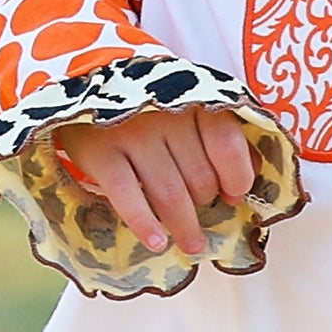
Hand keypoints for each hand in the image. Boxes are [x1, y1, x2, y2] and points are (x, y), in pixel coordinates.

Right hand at [55, 104, 256, 256]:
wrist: (85, 85)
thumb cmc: (149, 109)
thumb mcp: (187, 111)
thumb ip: (220, 140)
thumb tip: (246, 184)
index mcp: (193, 101)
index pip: (226, 143)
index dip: (237, 176)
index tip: (233, 195)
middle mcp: (165, 115)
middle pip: (198, 176)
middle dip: (205, 203)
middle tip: (201, 213)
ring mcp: (130, 133)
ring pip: (169, 192)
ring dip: (184, 226)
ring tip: (191, 246)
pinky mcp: (99, 151)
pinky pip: (127, 196)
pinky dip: (144, 223)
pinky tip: (156, 242)